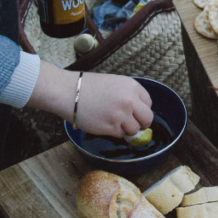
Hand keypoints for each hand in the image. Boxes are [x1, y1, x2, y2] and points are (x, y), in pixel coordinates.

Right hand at [26, 62, 153, 137]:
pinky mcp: (111, 127)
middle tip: (132, 124)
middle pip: (147, 119)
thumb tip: (138, 110)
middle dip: (141, 123)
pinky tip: (104, 123)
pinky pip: (121, 134)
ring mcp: (121, 114)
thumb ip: (128, 94)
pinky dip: (114, 132)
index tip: (135, 112)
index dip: (142, 109)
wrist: (68, 92)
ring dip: (126, 129)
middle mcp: (130, 100)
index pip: (148, 103)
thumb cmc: (88, 86)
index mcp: (132, 86)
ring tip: (113, 122)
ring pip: (134, 129)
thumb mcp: (114, 83)